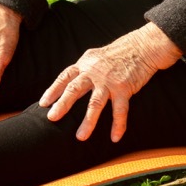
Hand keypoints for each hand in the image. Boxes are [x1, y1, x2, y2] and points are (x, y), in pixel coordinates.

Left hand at [39, 23, 181, 142]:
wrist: (141, 47)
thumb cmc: (117, 53)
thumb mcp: (95, 57)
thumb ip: (83, 69)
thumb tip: (68, 83)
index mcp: (85, 64)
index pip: (65, 77)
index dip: (53, 90)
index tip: (43, 103)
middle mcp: (94, 72)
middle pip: (75, 89)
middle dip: (63, 104)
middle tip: (52, 118)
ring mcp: (109, 81)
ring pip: (95, 104)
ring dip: (88, 122)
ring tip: (80, 137)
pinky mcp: (124, 89)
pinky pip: (120, 110)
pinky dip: (118, 125)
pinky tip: (115, 137)